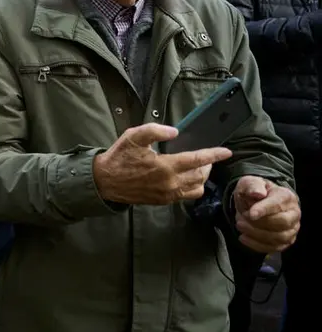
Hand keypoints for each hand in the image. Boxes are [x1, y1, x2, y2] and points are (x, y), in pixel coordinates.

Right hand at [91, 124, 231, 204]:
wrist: (105, 181)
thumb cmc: (119, 157)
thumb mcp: (133, 137)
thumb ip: (154, 131)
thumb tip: (175, 131)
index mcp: (165, 166)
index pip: (197, 160)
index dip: (214, 155)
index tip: (226, 152)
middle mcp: (170, 182)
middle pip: (201, 176)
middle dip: (208, 166)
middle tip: (206, 158)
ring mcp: (167, 194)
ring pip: (197, 188)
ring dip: (201, 178)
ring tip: (197, 169)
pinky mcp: (163, 201)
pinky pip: (186, 196)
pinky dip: (192, 187)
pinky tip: (185, 179)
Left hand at [233, 177, 300, 252]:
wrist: (256, 202)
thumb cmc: (255, 191)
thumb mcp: (250, 182)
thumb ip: (253, 186)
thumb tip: (258, 194)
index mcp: (286, 196)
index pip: (278, 205)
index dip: (264, 210)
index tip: (250, 214)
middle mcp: (294, 214)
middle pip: (282, 222)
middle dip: (260, 223)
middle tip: (240, 220)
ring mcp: (291, 229)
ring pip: (279, 237)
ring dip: (257, 234)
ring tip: (240, 226)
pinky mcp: (285, 241)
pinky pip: (274, 248)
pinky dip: (257, 245)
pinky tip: (243, 238)